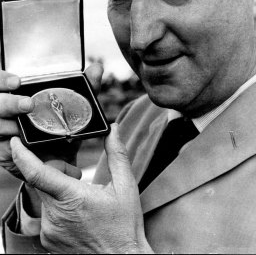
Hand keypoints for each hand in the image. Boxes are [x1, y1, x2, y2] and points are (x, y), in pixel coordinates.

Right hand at [0, 62, 102, 179]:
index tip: (17, 81)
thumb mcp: (75, 109)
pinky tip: (20, 143)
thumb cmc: (63, 130)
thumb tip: (97, 68)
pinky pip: (2, 147)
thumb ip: (85, 88)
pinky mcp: (2, 152)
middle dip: (9, 103)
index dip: (3, 79)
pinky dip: (11, 145)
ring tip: (25, 127)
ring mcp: (3, 131)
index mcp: (19, 95)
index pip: (1, 82)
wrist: (62, 164)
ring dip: (10, 125)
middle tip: (28, 104)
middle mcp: (6, 112)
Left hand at [11, 123, 152, 253]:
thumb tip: (113, 129)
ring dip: (56, 189)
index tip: (16, 142)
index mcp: (72, 198)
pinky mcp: (47, 240)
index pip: (37, 173)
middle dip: (55, 170)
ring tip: (79, 199)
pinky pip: (44, 213)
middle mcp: (55, 216)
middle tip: (76, 176)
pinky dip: (56, 206)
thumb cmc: (124, 225)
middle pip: (40, 180)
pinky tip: (75, 212)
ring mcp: (49, 231)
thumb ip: (117, 153)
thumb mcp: (125, 185)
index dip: (22, 155)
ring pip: (43, 196)